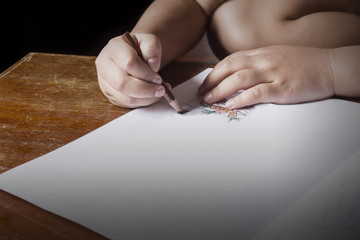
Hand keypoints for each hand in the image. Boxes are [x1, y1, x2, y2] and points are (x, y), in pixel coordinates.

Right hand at [96, 33, 166, 107]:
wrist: (130, 53)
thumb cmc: (139, 48)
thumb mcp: (148, 40)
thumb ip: (152, 48)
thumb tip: (153, 65)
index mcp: (114, 48)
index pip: (129, 64)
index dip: (146, 74)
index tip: (159, 78)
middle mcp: (105, 65)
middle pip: (123, 84)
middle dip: (146, 90)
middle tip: (161, 90)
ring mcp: (105, 82)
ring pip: (125, 97)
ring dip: (146, 99)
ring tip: (158, 93)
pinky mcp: (110, 94)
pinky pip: (126, 104)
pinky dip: (142, 102)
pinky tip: (151, 96)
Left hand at [198, 46, 335, 108]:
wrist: (332, 66)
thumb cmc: (305, 63)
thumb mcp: (278, 56)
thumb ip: (259, 62)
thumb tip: (239, 74)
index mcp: (262, 53)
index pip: (230, 60)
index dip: (214, 72)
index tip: (205, 83)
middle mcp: (264, 60)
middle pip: (230, 67)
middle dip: (212, 81)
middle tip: (202, 93)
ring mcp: (273, 73)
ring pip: (239, 78)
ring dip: (221, 90)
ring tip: (210, 99)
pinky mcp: (283, 87)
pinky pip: (257, 92)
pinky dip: (241, 98)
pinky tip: (231, 104)